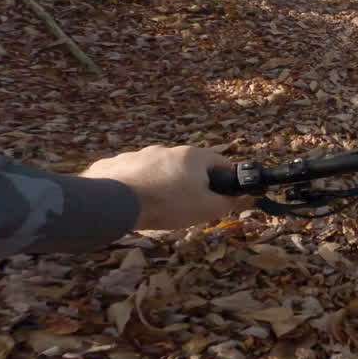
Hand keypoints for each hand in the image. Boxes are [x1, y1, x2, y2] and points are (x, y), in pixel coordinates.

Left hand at [79, 145, 233, 229]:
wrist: (116, 202)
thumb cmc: (168, 204)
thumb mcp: (205, 208)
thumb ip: (227, 202)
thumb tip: (242, 197)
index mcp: (192, 156)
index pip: (219, 161)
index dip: (225, 178)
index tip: (224, 193)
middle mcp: (166, 150)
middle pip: (186, 166)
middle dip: (190, 183)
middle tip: (187, 205)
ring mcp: (138, 154)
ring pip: (157, 169)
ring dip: (161, 183)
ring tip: (156, 206)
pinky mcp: (115, 164)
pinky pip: (131, 174)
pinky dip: (135, 185)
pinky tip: (132, 203)